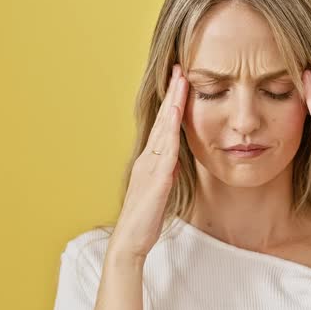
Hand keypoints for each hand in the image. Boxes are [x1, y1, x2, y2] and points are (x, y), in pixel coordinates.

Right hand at [109, 63, 187, 260]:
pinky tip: (178, 116)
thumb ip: (166, 175)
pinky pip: (166, 150)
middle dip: (172, 93)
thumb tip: (174, 163)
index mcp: (150, 161)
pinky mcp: (156, 179)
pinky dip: (172, 130)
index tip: (180, 81)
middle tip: (180, 68)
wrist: (130, 241)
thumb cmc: (145, 220)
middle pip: (163, 120)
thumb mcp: (160, 192)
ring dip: (173, 104)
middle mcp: (148, 158)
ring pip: (164, 129)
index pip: (164, 126)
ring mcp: (150, 167)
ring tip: (181, 81)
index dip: (173, 103)